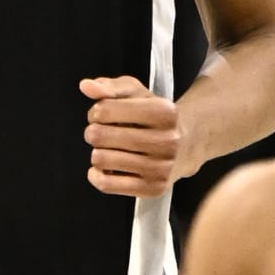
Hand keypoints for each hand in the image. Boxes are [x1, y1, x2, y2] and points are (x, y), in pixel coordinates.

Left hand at [81, 77, 181, 197]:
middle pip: (99, 136)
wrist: (187, 145)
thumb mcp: (138, 94)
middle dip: (94, 133)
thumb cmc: (157, 118)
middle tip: (103, 133)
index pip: (104, 110)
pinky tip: (103, 168)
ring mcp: (161, 167)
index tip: (102, 115)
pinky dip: (96, 175)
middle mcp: (166, 140)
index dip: (95, 111)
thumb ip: (110, 87)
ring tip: (108, 149)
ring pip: (101, 159)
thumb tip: (87, 86)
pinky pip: (107, 184)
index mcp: (163, 112)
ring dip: (97, 153)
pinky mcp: (153, 188)